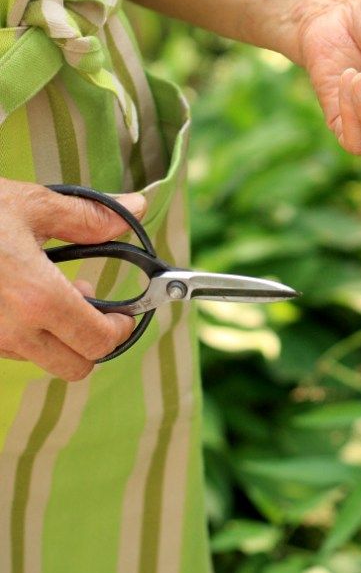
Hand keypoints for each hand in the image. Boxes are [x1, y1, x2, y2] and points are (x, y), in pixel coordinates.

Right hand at [0, 181, 146, 380]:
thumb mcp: (31, 205)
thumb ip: (88, 216)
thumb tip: (136, 208)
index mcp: (38, 297)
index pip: (98, 341)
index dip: (119, 328)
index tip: (122, 311)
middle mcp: (11, 330)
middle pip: (75, 368)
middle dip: (91, 341)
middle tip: (90, 306)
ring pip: (40, 361)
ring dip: (54, 337)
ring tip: (47, 293)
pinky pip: (7, 351)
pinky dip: (22, 333)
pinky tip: (16, 297)